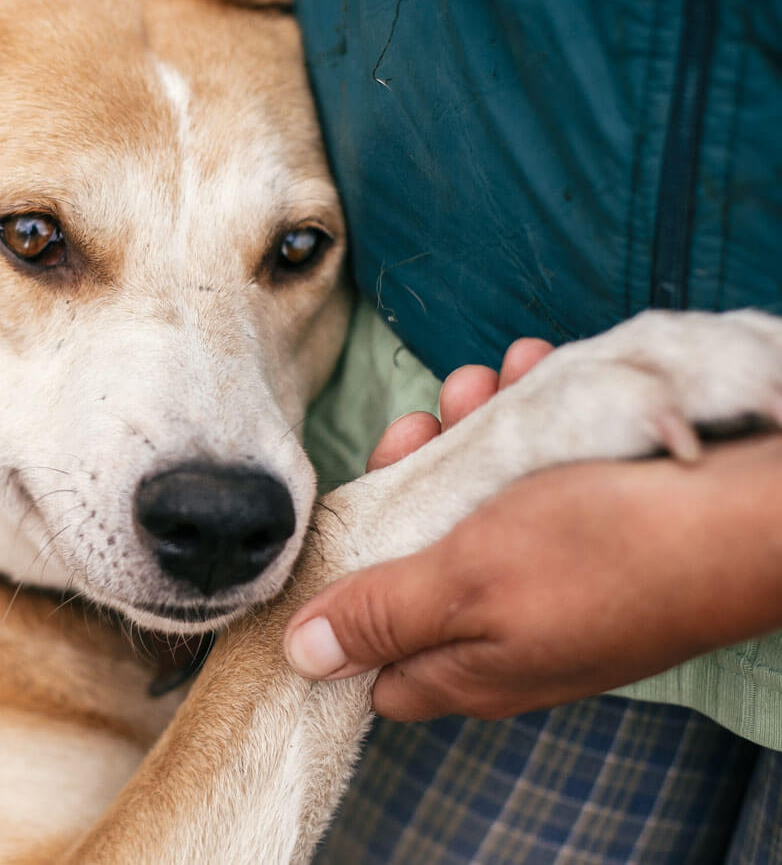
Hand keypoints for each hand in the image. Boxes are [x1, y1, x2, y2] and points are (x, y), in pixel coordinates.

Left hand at [285, 340, 781, 720]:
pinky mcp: (591, 532)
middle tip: (418, 425)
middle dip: (407, 481)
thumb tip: (303, 656)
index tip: (339, 523)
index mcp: (468, 665)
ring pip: (475, 504)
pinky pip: (535, 480)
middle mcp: (506, 631)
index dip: (343, 596)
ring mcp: (551, 582)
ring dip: (468, 436)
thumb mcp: (465, 582)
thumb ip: (382, 615)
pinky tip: (532, 374)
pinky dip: (526, 426)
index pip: (374, 659)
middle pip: (418, 558)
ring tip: (480, 382)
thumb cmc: (604, 552)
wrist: (750, 514)